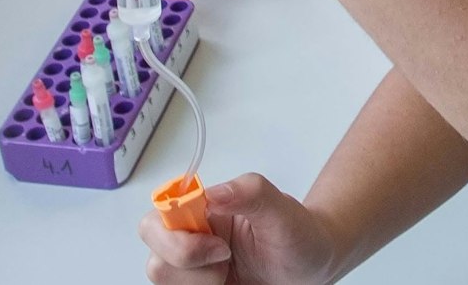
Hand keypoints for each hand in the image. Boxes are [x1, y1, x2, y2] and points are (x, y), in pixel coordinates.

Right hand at [139, 174, 338, 284]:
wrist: (312, 267)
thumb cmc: (298, 235)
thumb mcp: (283, 209)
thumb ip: (251, 192)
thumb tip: (212, 193)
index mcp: (203, 211)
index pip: (158, 217)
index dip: (177, 238)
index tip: (218, 247)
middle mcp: (192, 239)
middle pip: (155, 257)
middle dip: (188, 265)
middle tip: (227, 262)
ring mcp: (194, 271)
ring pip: (165, 282)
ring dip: (202, 284)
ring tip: (232, 274)